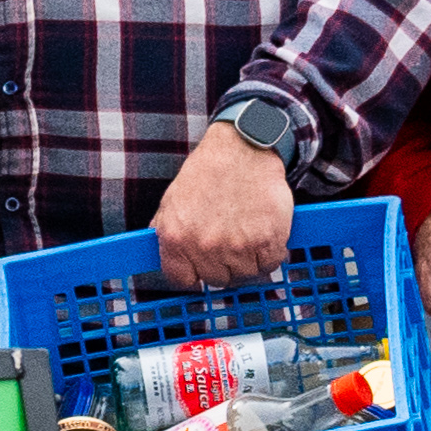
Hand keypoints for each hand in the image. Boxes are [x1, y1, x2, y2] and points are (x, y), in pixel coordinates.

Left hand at [155, 120, 295, 288]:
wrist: (242, 150)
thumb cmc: (207, 172)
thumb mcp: (171, 201)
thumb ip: (165, 231)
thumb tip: (160, 255)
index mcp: (175, 238)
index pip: (181, 280)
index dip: (193, 275)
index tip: (202, 270)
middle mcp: (204, 246)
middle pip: (217, 280)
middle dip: (223, 266)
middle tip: (229, 245)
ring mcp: (237, 246)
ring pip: (245, 275)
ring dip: (248, 261)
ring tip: (247, 237)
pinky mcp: (267, 240)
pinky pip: (269, 265)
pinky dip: (269, 255)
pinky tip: (264, 237)